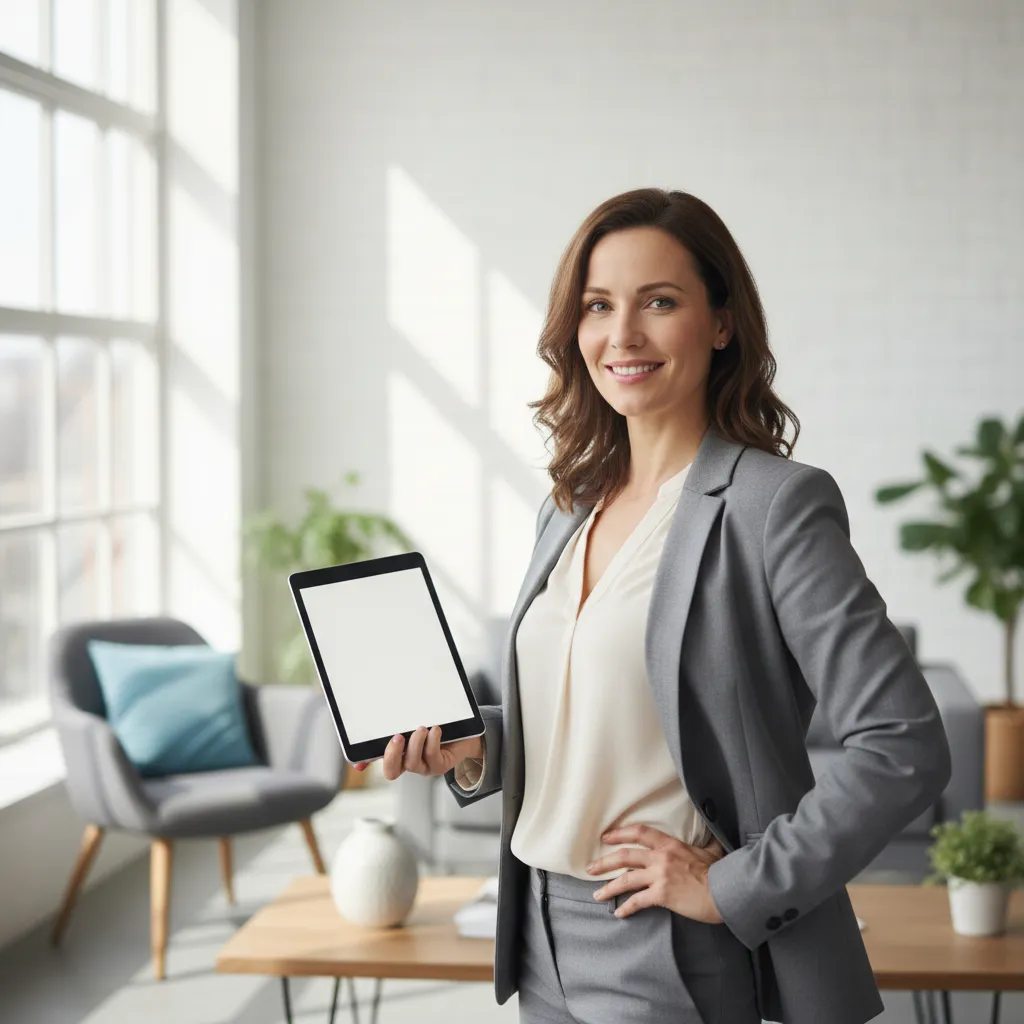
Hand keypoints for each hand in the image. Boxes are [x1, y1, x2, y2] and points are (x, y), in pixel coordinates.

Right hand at [352, 727, 483, 781]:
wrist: (465, 734)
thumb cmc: (436, 728)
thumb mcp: (415, 725)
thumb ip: (397, 727)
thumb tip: (375, 724)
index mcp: (399, 754)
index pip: (377, 759)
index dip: (366, 763)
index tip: (359, 762)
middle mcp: (409, 763)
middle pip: (392, 771)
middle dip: (392, 755)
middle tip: (397, 737)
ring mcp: (424, 766)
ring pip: (412, 763)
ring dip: (415, 743)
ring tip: (422, 728)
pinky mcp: (440, 765)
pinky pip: (432, 756)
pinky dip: (432, 741)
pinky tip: (436, 729)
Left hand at [585, 824, 726, 923]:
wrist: (726, 891)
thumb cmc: (720, 871)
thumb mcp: (711, 849)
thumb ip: (705, 840)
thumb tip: (710, 831)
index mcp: (670, 844)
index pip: (639, 833)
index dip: (620, 833)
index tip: (606, 837)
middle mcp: (660, 857)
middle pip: (625, 855)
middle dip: (605, 862)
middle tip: (591, 868)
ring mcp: (659, 876)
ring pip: (626, 879)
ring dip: (609, 887)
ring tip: (597, 894)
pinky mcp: (662, 895)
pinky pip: (638, 901)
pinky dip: (626, 907)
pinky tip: (619, 913)